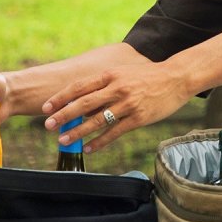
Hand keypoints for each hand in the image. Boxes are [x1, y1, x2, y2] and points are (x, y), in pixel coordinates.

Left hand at [41, 59, 189, 152]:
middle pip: (84, 104)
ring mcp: (128, 104)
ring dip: (78, 131)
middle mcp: (117, 88)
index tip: (46, 107)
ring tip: (63, 140)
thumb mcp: (123, 72)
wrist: (176, 78)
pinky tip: (89, 149)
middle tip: (48, 125)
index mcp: (110, 74)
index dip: (61, 97)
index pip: (79, 86)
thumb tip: (82, 97)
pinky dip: (99, 142)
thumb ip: (105, 83)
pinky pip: (114, 132)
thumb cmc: (147, 76)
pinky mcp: (138, 118)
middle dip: (63, 115)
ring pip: (97, 120)